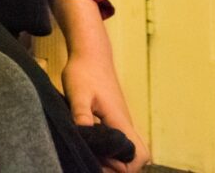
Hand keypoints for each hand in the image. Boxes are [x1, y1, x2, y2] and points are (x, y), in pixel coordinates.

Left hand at [63, 49, 150, 172]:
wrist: (91, 54)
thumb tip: (84, 137)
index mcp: (121, 123)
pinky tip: (90, 145)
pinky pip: (120, 144)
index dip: (119, 167)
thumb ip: (81, 115)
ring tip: (90, 155)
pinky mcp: (116, 120)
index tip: (97, 161)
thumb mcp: (78, 94)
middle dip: (118, 168)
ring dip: (114, 160)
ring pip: (128, 153)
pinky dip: (110, 151)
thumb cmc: (84, 72)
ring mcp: (122, 124)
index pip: (136, 158)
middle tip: (92, 161)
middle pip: (136, 160)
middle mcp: (126, 126)